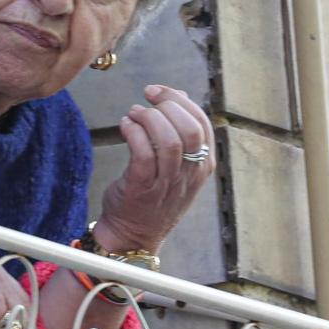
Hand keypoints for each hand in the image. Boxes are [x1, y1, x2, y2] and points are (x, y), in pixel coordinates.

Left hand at [97, 84, 215, 253]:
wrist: (133, 236)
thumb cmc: (153, 196)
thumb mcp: (178, 166)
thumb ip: (180, 132)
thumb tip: (179, 95)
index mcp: (202, 166)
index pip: (202, 124)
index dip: (180, 101)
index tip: (158, 92)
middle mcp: (189, 175)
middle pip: (190, 129)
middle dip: (167, 105)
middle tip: (147, 98)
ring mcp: (167, 183)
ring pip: (168, 140)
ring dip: (148, 118)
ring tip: (134, 114)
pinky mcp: (143, 188)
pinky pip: (143, 153)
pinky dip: (133, 132)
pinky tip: (125, 126)